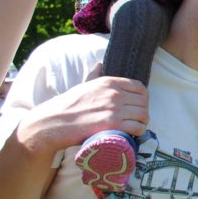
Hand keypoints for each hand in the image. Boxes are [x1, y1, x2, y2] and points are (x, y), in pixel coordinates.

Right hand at [19, 73, 148, 153]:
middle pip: (144, 102)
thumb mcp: (83, 85)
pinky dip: (139, 132)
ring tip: (136, 127)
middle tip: (137, 119)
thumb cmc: (67, 105)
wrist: (53, 122)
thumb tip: (100, 64)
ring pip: (143, 115)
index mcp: (109, 82)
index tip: (138, 105)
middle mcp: (114, 94)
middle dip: (143, 111)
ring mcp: (115, 109)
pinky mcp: (113, 125)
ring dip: (143, 122)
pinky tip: (133, 134)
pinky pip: (137, 127)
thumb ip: (95, 75)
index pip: (140, 87)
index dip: (143, 98)